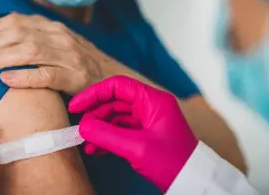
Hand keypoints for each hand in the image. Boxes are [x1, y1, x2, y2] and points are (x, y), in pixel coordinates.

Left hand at [0, 13, 111, 94]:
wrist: (111, 78)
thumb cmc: (76, 63)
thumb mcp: (55, 42)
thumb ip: (32, 37)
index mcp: (52, 26)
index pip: (14, 21)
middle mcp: (60, 36)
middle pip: (17, 34)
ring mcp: (69, 56)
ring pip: (29, 52)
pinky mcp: (76, 77)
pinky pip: (47, 75)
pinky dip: (25, 76)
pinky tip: (6, 80)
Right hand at [69, 76, 197, 192]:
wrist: (193, 182)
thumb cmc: (173, 162)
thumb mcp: (137, 147)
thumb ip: (107, 135)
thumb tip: (83, 127)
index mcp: (153, 100)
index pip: (118, 86)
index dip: (94, 93)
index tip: (76, 105)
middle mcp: (151, 106)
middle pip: (115, 101)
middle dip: (95, 114)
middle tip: (80, 128)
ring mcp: (148, 120)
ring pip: (116, 117)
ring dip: (99, 128)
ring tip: (86, 142)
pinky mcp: (146, 135)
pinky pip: (121, 130)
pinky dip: (108, 138)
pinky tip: (96, 149)